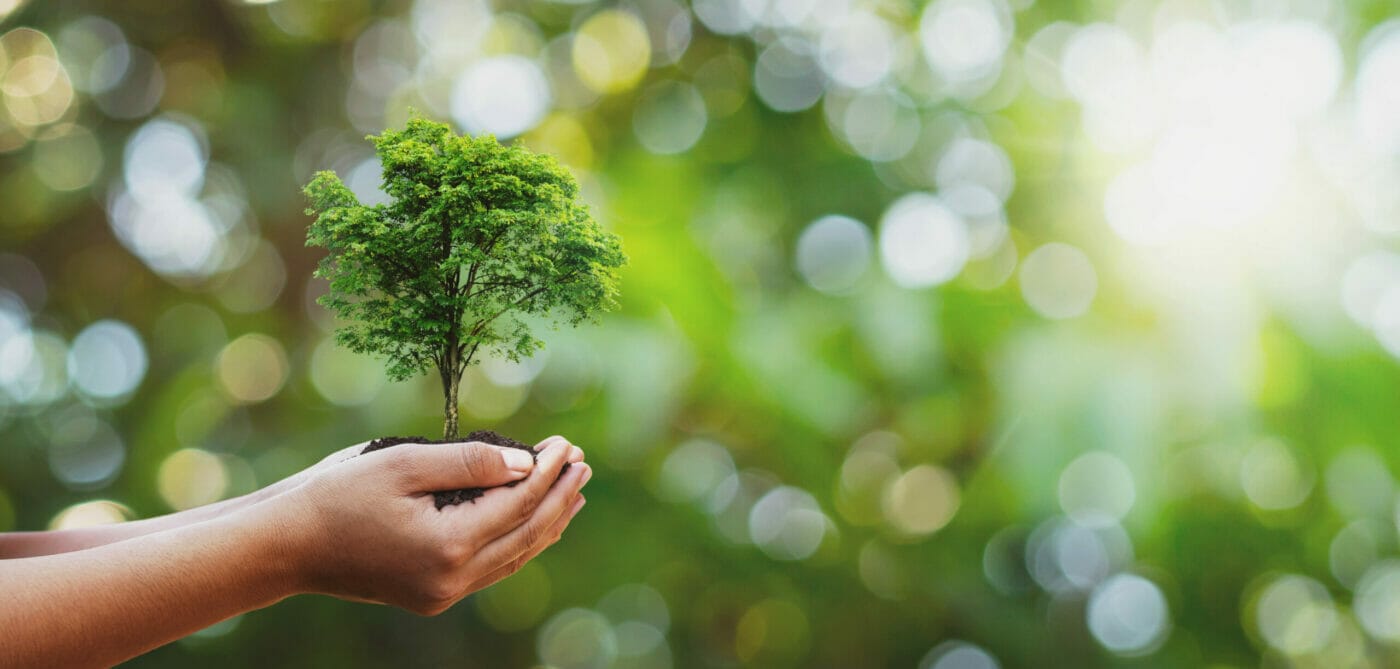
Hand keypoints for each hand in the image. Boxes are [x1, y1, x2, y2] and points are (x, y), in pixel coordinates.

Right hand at [252, 436, 589, 614]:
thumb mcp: (403, 464)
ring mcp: (444, 595)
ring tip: (573, 492)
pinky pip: (493, 569)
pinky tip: (533, 522)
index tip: (567, 444)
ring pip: (515, 557)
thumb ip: (469, 463)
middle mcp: (453, 580)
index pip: (519, 503)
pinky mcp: (433, 597)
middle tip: (583, 463)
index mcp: (448, 546)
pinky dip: (520, 542)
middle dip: (559, 497)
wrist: (288, 547)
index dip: (548, 472)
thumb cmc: (337, 496)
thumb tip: (525, 464)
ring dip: (548, 522)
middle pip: (528, 535)